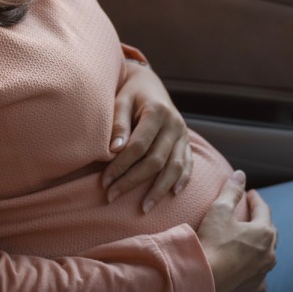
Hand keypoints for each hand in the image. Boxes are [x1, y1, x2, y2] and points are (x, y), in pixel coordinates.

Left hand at [101, 62, 192, 211]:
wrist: (150, 83)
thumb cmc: (130, 93)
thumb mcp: (121, 101)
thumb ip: (118, 124)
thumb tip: (115, 150)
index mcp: (157, 112)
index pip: (138, 146)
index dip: (120, 166)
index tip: (104, 181)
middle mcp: (174, 124)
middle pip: (156, 160)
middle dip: (133, 181)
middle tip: (112, 196)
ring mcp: (183, 134)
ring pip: (174, 166)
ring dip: (159, 189)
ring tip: (144, 208)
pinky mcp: (186, 141)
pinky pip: (188, 164)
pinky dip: (181, 180)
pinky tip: (173, 194)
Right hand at [197, 170, 277, 291]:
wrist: (202, 280)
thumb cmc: (211, 242)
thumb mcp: (219, 210)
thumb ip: (232, 191)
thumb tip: (241, 175)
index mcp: (264, 232)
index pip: (263, 209)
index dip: (255, 199)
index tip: (249, 193)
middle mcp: (270, 253)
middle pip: (269, 232)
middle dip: (261, 221)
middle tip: (252, 214)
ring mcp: (263, 272)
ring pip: (267, 255)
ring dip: (261, 246)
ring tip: (251, 241)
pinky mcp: (254, 289)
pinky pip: (260, 277)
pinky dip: (256, 270)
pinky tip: (251, 270)